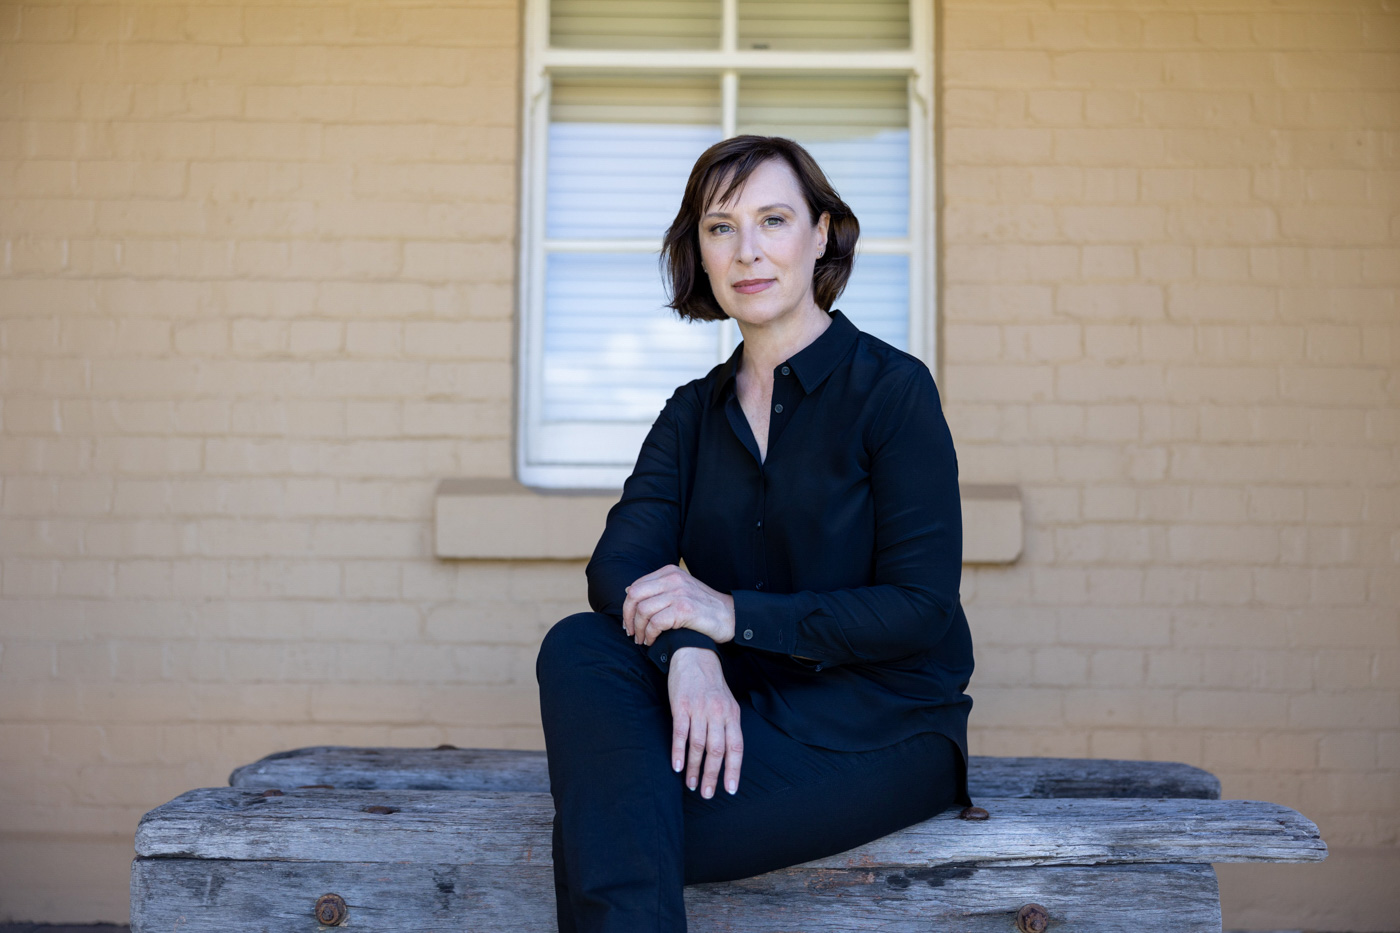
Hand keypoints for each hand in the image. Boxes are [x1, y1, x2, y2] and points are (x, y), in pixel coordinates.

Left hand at [623, 564, 735, 646]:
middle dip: (628, 617)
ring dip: (639, 630)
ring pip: (643, 611)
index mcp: (670, 572)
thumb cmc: (704, 607)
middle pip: (635, 596)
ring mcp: (679, 593)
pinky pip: (655, 623)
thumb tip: (629, 590)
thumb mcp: (681, 589)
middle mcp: (673, 579)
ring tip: (642, 640)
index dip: (628, 606)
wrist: (731, 616)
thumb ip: (658, 588)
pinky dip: (650, 635)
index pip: (636, 586)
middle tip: (631, 633)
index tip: (628, 622)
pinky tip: (652, 641)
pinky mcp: (684, 610)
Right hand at [667, 647, 742, 797]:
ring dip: (694, 768)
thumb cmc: (711, 684)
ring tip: (692, 785)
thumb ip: (728, 726)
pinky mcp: (681, 706)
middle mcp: (717, 713)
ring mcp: (699, 709)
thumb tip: (728, 756)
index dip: (734, 769)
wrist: (694, 655)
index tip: (731, 789)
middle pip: (717, 750)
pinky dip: (678, 751)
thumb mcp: (727, 703)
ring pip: (698, 745)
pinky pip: (680, 733)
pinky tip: (677, 766)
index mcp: (732, 714)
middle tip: (707, 794)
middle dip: (713, 775)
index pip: (736, 747)